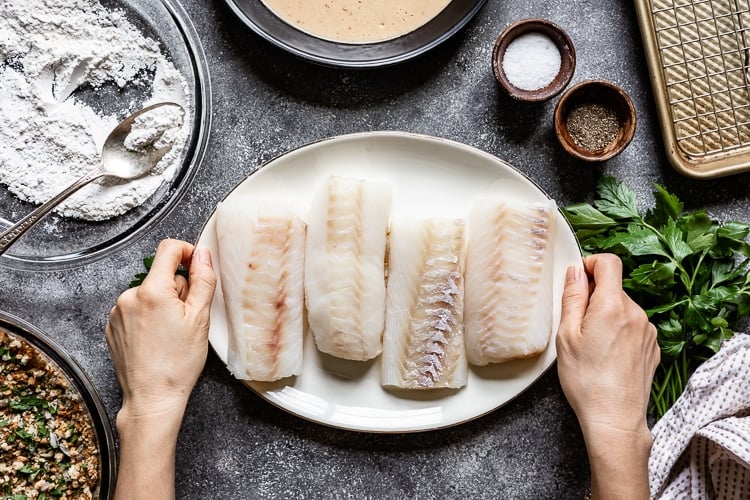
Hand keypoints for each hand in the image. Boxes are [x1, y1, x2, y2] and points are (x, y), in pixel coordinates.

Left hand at [105, 239, 215, 499]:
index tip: (198, 268)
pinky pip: (136, 310)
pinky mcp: (112, 327)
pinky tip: (157, 340)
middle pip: (161, 275)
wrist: (152, 398)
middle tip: (190, 317)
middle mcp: (129, 296)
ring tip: (172, 333)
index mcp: (152, 290)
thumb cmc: (179, 362)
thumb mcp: (200, 318)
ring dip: (163, 304)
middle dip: (178, 288)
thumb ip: (202, 280)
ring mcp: (117, 313)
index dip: (188, 253)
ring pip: (149, 294)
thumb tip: (202, 253)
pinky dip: (149, 317)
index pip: (169, 249)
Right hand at [557, 253, 659, 498]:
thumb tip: (575, 272)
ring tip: (591, 345)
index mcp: (613, 306)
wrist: (614, 418)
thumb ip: (572, 298)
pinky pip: (633, 326)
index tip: (578, 280)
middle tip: (576, 324)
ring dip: (607, 316)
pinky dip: (619, 331)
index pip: (609, 263)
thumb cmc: (586, 381)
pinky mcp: (652, 346)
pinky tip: (607, 354)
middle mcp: (636, 314)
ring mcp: (647, 331)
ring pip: (623, 308)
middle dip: (594, 297)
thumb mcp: (566, 336)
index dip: (590, 264)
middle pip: (614, 288)